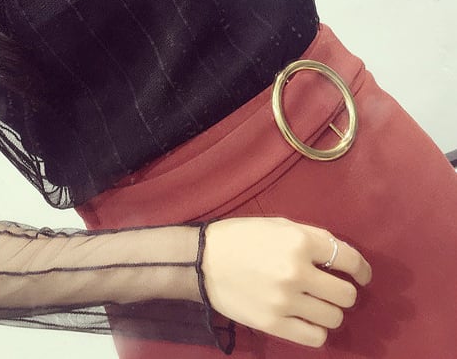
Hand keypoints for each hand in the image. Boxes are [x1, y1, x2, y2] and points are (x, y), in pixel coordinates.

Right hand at [202, 217, 371, 347]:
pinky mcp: (274, 324)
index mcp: (299, 241)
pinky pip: (315, 337)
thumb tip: (340, 257)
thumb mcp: (277, 225)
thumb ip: (310, 238)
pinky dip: (316, 330)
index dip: (362, 269)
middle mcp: (296, 271)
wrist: (201, 260)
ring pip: (334, 317)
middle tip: (330, 289)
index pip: (349, 259)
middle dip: (343, 291)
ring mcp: (285, 301)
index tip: (361, 275)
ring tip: (315, 304)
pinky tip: (306, 319)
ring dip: (329, 311)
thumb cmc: (241, 237)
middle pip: (346, 294)